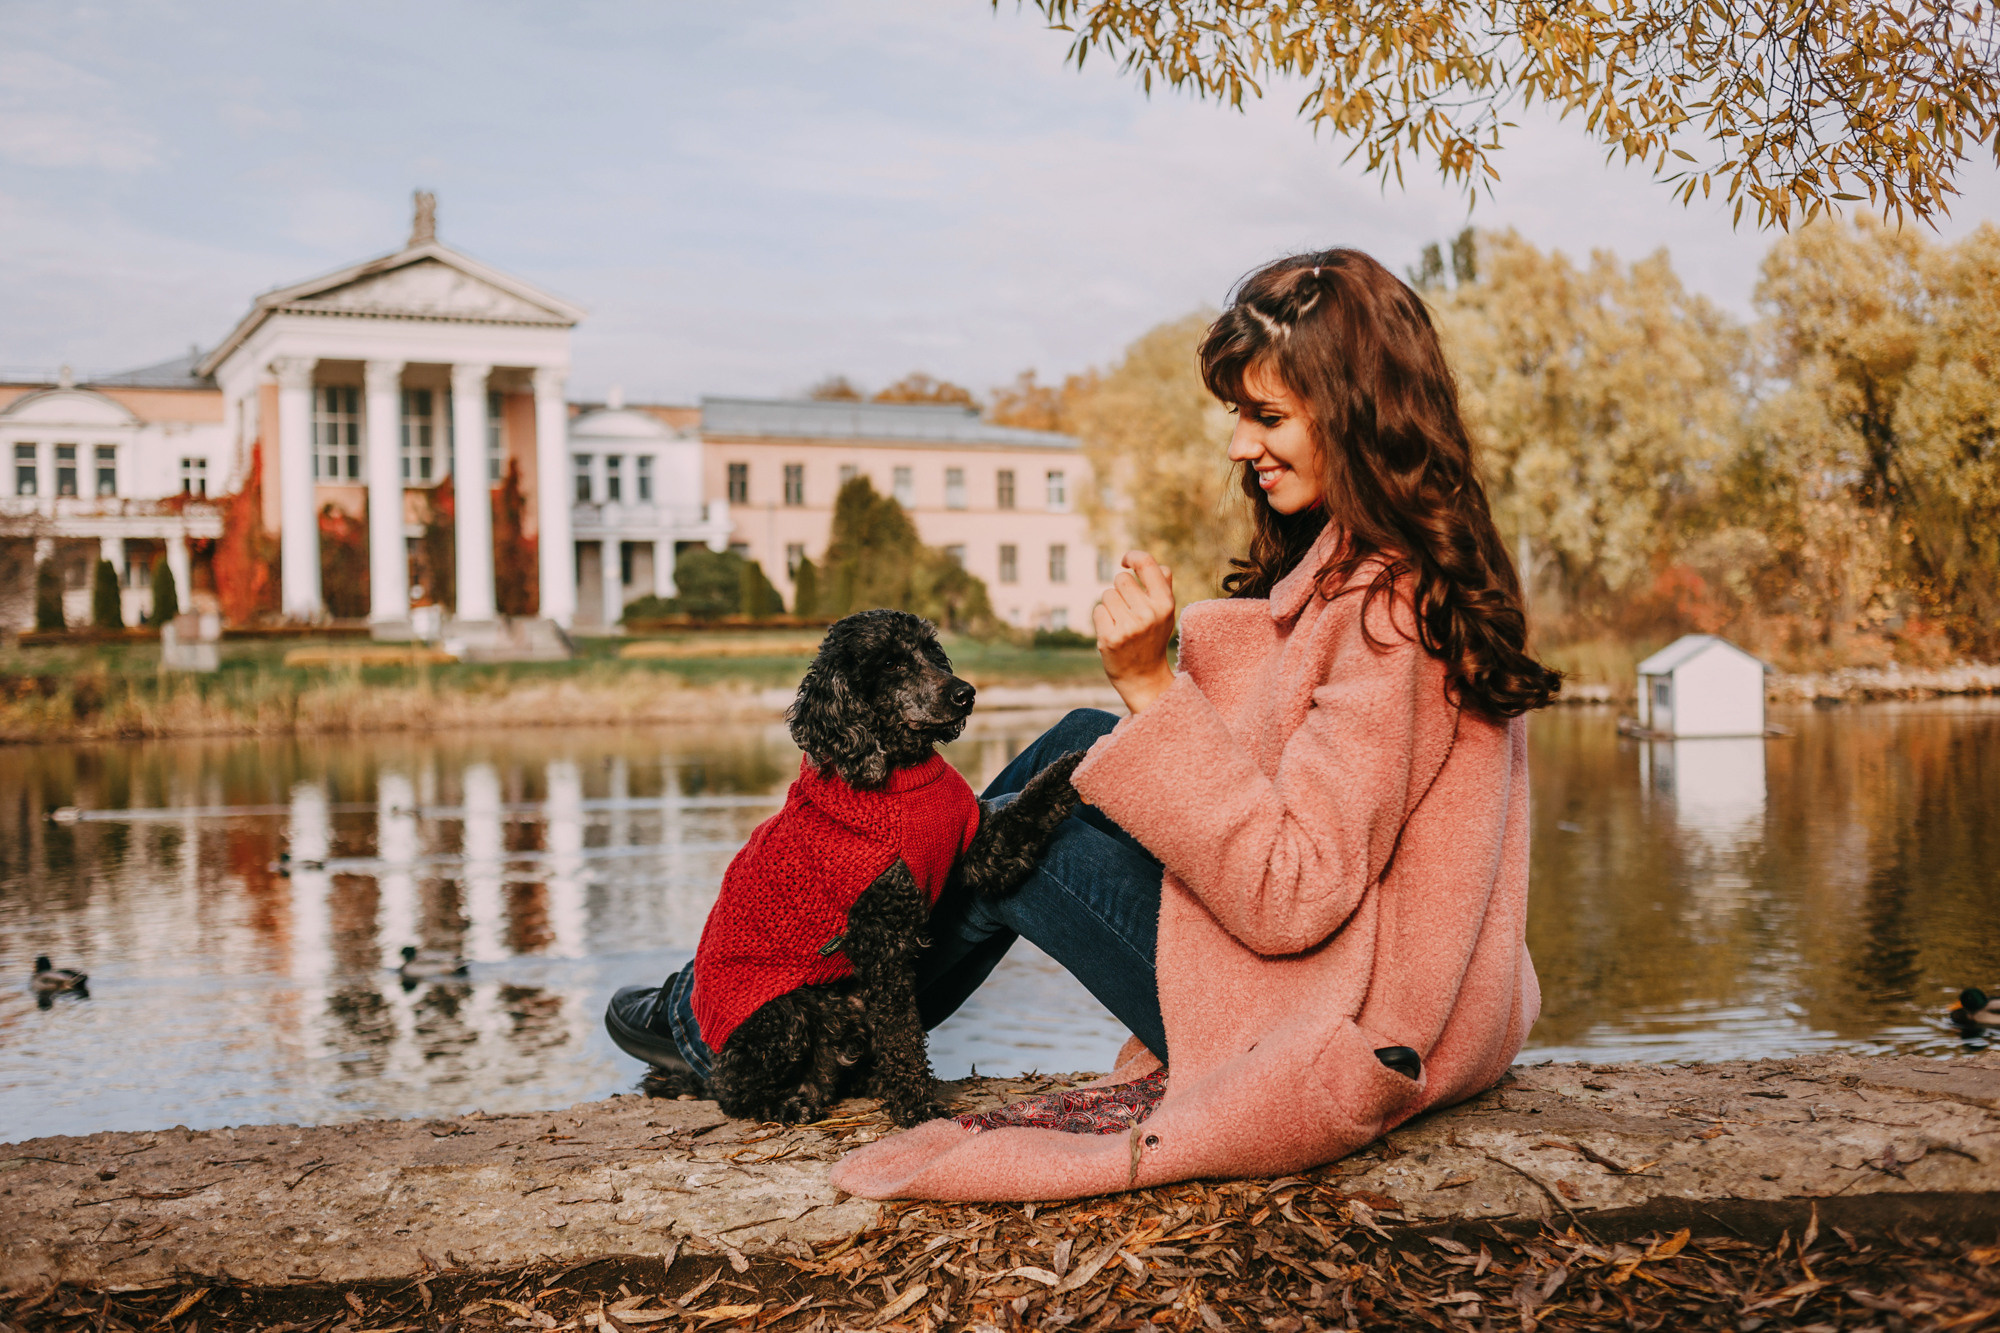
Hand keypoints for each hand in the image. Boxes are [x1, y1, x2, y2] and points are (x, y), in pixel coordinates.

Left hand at [1092, 551, 1176, 713]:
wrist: (1144, 677)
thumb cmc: (1153, 637)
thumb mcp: (1165, 612)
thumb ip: (1162, 585)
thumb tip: (1146, 561)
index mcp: (1165, 603)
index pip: (1146, 563)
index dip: (1132, 557)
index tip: (1125, 561)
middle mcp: (1148, 614)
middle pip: (1121, 579)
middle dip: (1121, 590)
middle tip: (1129, 610)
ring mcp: (1128, 627)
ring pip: (1107, 594)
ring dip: (1111, 605)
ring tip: (1122, 623)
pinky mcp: (1110, 638)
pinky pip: (1098, 610)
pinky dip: (1102, 619)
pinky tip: (1113, 632)